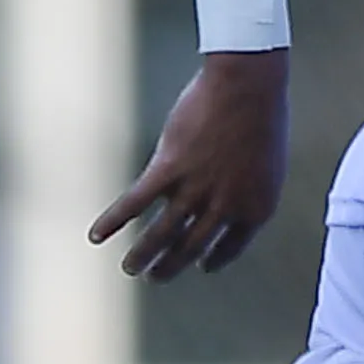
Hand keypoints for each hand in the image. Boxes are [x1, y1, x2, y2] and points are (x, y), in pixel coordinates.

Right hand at [91, 51, 286, 279]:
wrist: (249, 87)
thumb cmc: (264, 114)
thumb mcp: (267, 160)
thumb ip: (249, 185)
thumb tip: (230, 193)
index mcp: (256, 207)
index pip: (232, 247)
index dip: (216, 259)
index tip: (203, 266)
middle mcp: (225, 206)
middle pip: (192, 247)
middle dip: (172, 265)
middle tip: (156, 276)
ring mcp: (196, 189)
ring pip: (162, 234)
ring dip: (143, 255)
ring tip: (130, 270)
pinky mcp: (169, 168)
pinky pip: (135, 201)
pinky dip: (113, 219)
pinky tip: (97, 235)